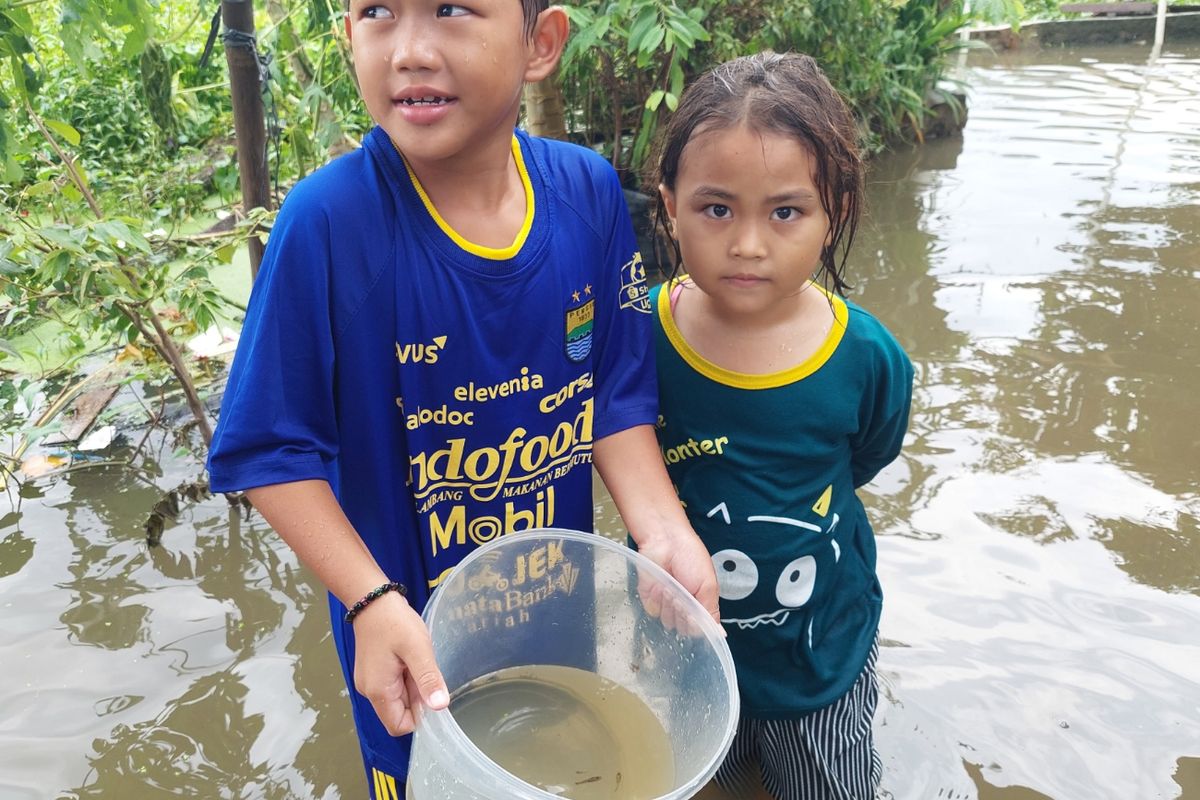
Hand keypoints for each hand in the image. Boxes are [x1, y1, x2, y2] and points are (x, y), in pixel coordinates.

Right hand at [349, 590, 449, 734]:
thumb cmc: (394, 622)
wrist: (373, 600)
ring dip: (412, 685)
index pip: (399, 726)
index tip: (430, 692)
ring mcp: (370, 682)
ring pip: (398, 698)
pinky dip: (406, 676)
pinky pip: (394, 685)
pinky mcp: (374, 672)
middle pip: (399, 712)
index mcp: (378, 691)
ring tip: (415, 660)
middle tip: (423, 668)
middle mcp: (370, 692)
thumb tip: (440, 707)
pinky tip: (409, 657)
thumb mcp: (417, 649)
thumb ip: (428, 679)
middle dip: (417, 696)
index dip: (419, 716)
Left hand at [635, 523, 721, 635]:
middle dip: (684, 615)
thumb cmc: (691, 557)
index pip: (700, 628)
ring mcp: (665, 603)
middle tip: (684, 596)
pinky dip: (657, 601)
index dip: (697, 624)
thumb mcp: (708, 586)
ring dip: (671, 606)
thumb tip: (721, 635)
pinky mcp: (648, 599)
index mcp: (700, 603)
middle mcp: (683, 606)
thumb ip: (711, 612)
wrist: (665, 540)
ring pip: (668, 622)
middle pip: (683, 629)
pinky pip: (652, 613)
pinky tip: (660, 586)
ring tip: (673, 586)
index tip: (695, 612)